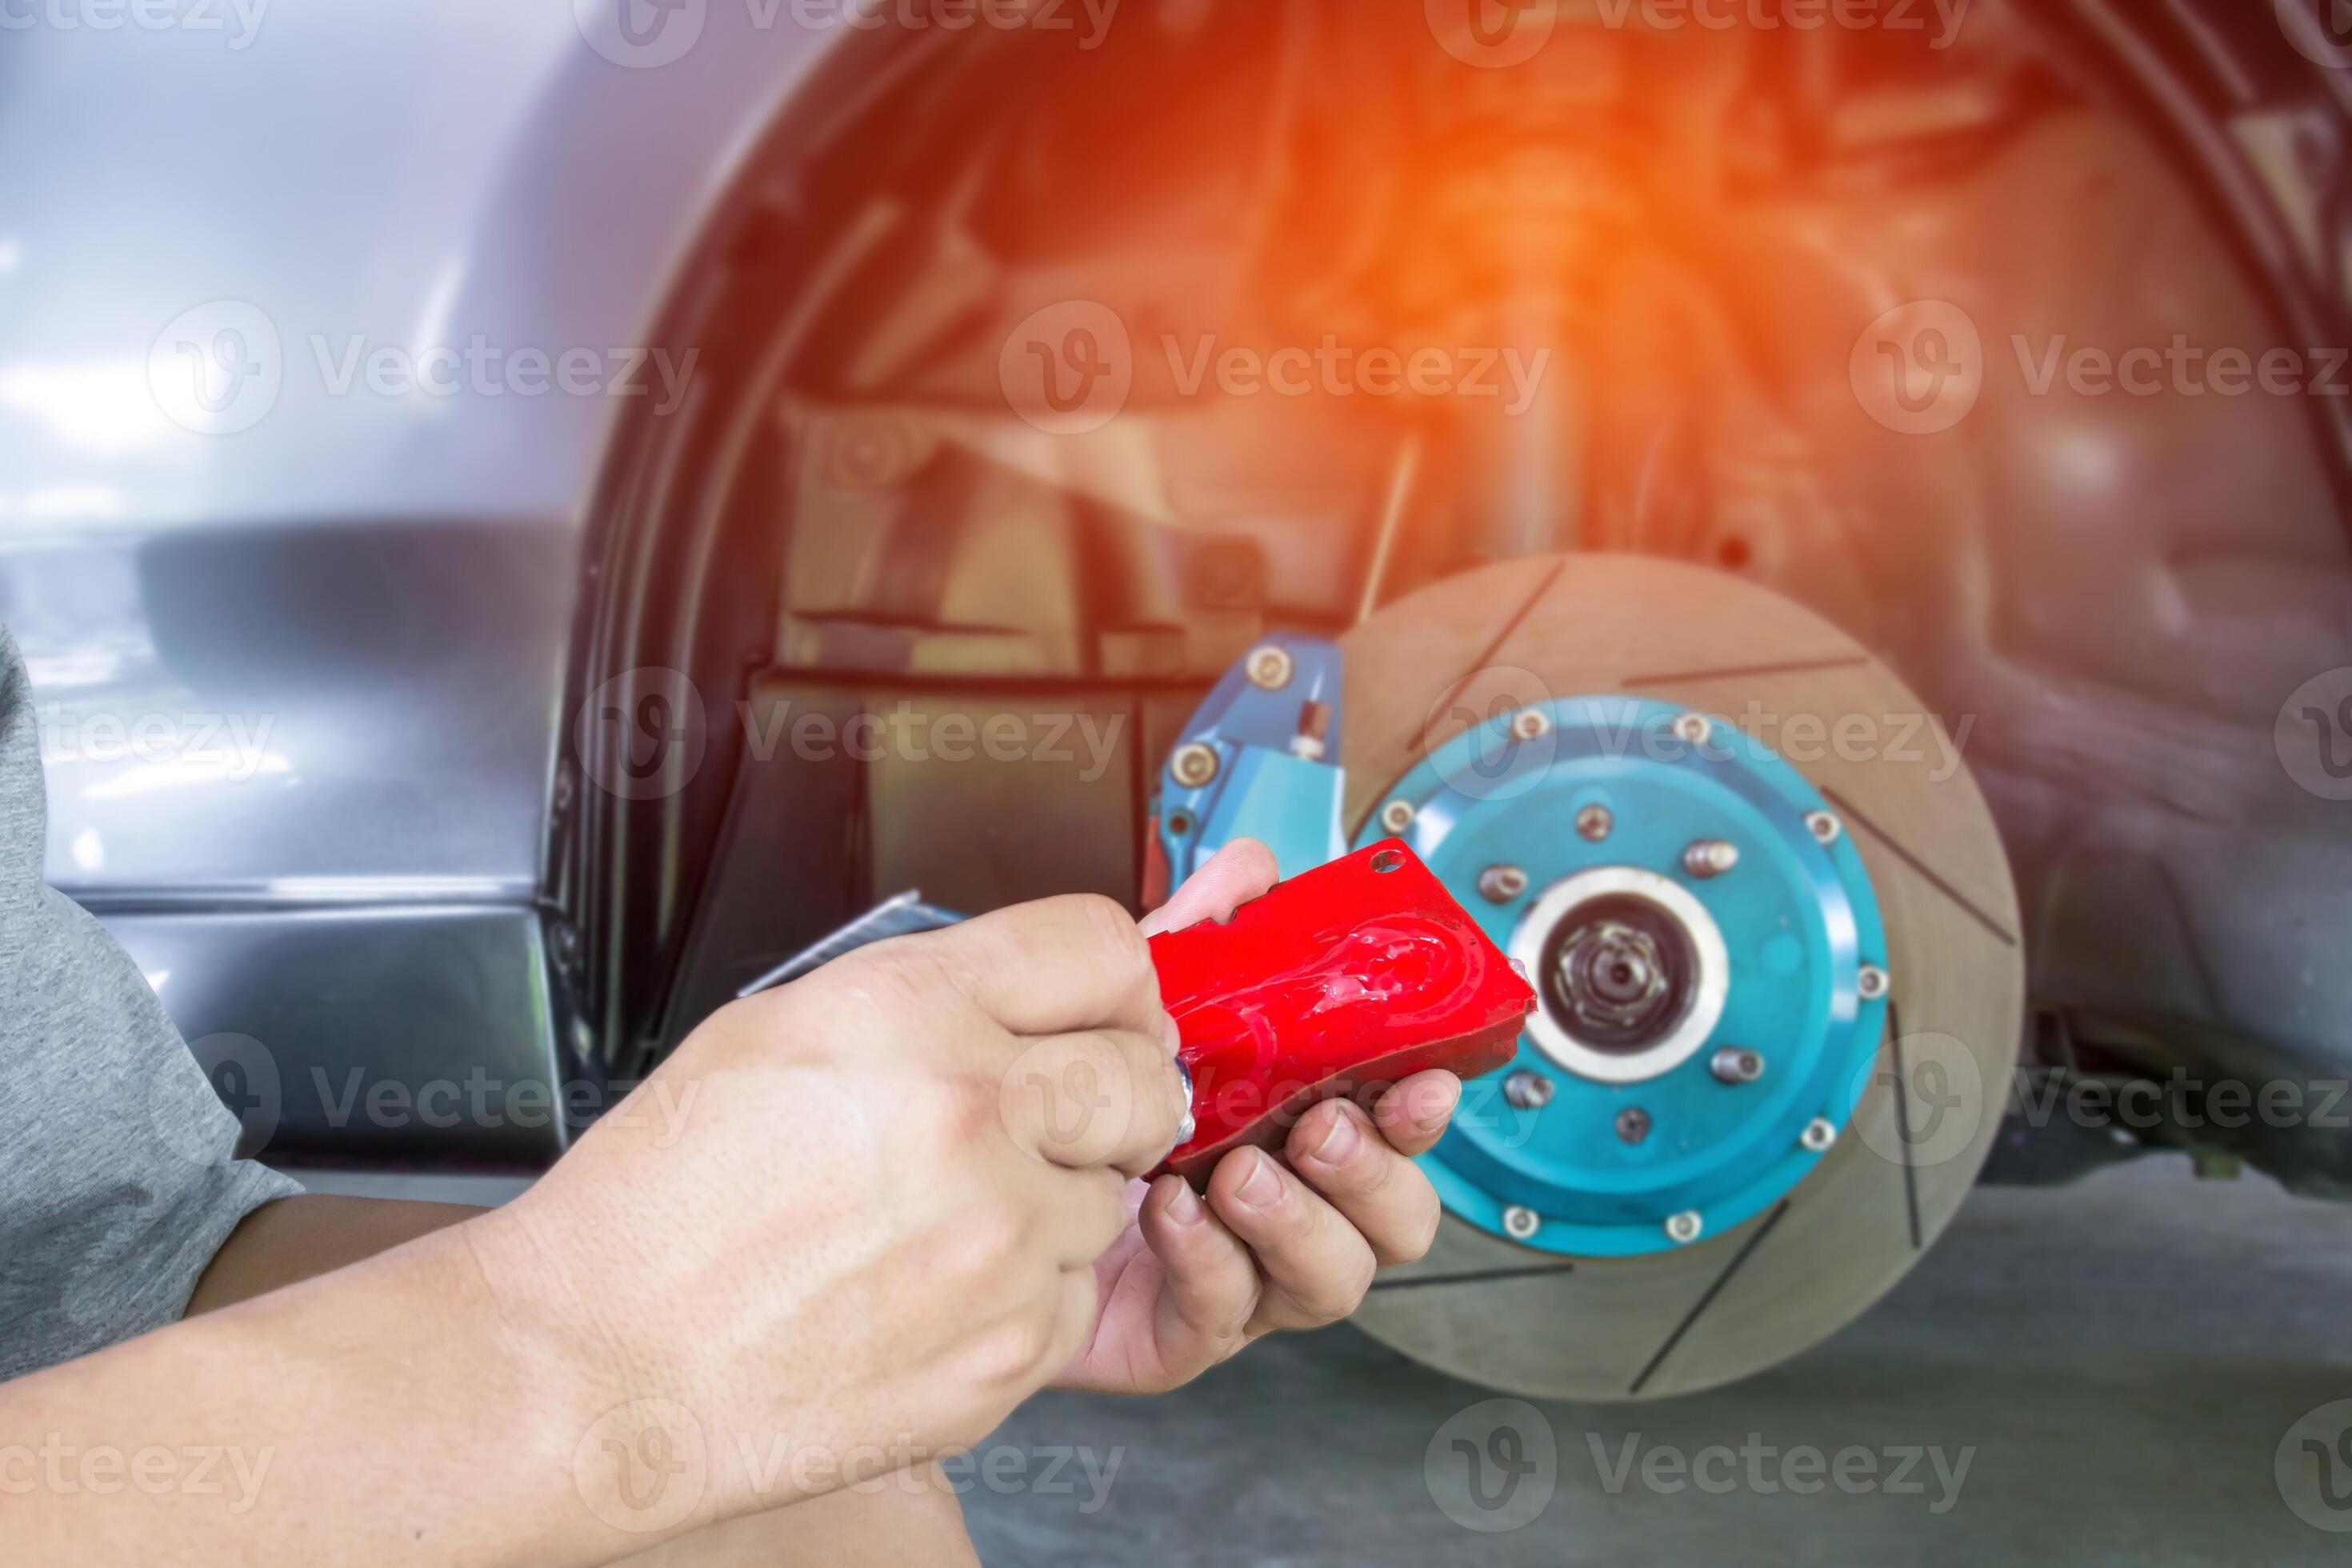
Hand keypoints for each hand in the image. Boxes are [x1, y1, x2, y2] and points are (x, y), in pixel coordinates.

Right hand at [471, 894, 1189, 1524]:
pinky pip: (1075, 1293)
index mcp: (906, 1011)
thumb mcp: (774, 1029)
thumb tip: (1032, 993)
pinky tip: (934, 1290)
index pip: (1100, 948)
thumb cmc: (661, 1206)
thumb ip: (925, 995)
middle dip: (1118, 1092)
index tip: (1111, 1011)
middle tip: (1066, 1118)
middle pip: (1144, 1073)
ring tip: (949, 1218)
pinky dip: (1026, 1292)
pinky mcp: (1009, 1345)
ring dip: (1059, 1199)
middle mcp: (970, 1113)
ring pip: (1111, 1193)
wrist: (600, 1366)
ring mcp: (1000, 1238)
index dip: (1115, 982)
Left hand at [1054, 839, 1459, 1395]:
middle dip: (1371, 1173)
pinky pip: (1228, 1314)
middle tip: (1318, 1129)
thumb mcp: (1144, 1008)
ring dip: (1299, 1221)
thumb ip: (1207, 938)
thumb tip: (1254, 867)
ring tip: (1238, 1174)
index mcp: (1301, 1127)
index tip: (1420, 1081)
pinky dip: (1211, 1260)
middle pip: (1399, 1219)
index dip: (1423, 1110)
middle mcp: (1293, 1209)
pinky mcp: (1182, 1332)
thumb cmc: (1079, 1102)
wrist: (976, 1187)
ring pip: (1333, 1281)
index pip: (1400, 1128)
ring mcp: (1247, 1278)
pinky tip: (1171, 1215)